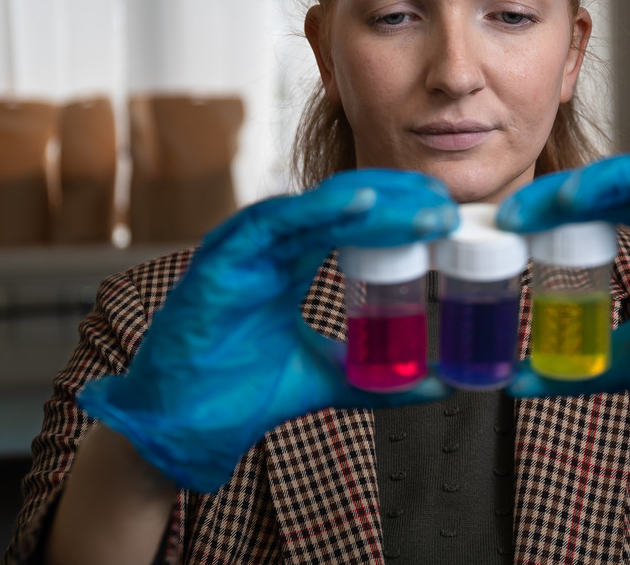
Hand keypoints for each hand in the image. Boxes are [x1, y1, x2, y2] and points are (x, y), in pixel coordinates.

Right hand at [77, 169, 457, 492]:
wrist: (182, 429)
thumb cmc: (239, 394)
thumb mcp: (325, 379)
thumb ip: (375, 380)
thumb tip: (439, 386)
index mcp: (290, 264)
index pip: (352, 222)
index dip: (399, 213)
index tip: (447, 216)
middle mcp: (268, 249)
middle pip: (340, 206)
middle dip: (395, 200)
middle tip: (445, 204)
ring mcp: (242, 252)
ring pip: (312, 209)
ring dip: (369, 201)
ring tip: (419, 203)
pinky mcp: (218, 264)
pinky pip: (270, 224)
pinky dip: (314, 209)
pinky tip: (358, 202)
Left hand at [497, 153, 629, 486]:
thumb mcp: (625, 364)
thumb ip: (575, 369)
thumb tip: (517, 382)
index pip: (604, 201)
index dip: (556, 203)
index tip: (511, 222)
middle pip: (626, 182)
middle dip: (572, 188)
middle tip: (523, 210)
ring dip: (616, 177)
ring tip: (570, 197)